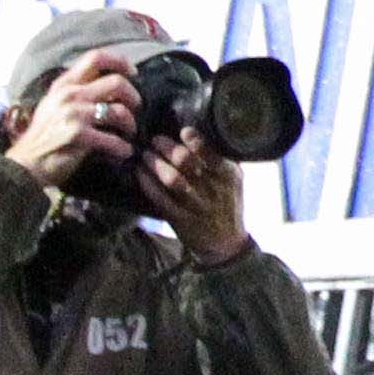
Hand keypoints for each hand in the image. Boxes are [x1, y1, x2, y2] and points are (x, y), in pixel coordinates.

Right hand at [5, 51, 139, 193]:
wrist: (25, 164)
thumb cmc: (45, 136)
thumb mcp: (56, 105)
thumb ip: (79, 91)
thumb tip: (113, 85)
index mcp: (64, 84)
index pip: (95, 57)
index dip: (120, 62)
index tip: (133, 73)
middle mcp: (69, 94)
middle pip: (117, 82)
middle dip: (134, 97)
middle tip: (136, 110)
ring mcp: (73, 113)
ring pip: (119, 111)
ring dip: (131, 125)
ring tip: (129, 135)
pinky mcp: (78, 135)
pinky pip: (114, 140)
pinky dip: (123, 149)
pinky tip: (123, 153)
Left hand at [137, 126, 250, 265]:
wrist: (226, 243)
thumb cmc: (228, 204)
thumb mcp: (235, 181)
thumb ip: (223, 159)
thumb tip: (205, 132)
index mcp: (229, 176)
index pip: (213, 154)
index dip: (196, 141)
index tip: (183, 131)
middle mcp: (213, 189)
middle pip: (186, 162)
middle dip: (166, 147)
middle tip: (154, 140)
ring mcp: (195, 205)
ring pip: (171, 179)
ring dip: (154, 163)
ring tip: (145, 154)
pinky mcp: (179, 219)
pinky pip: (159, 198)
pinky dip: (147, 183)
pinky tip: (138, 173)